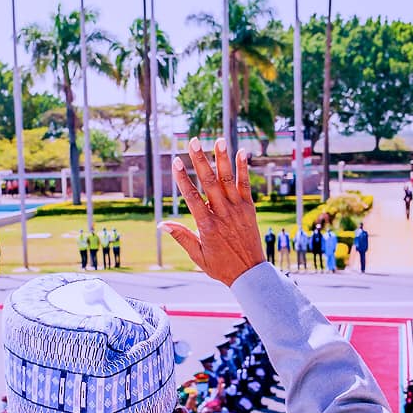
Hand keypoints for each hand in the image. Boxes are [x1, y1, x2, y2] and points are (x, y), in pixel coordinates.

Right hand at [162, 138, 264, 286]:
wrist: (249, 273)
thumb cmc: (221, 266)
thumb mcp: (197, 255)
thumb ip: (181, 237)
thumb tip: (162, 225)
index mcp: (207, 225)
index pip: (192, 197)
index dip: (182, 178)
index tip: (175, 161)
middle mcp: (222, 214)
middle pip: (209, 182)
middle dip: (200, 160)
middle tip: (193, 141)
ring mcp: (237, 210)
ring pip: (228, 180)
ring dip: (222, 159)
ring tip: (218, 140)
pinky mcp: (249, 209)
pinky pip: (246, 185)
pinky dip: (244, 169)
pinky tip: (241, 152)